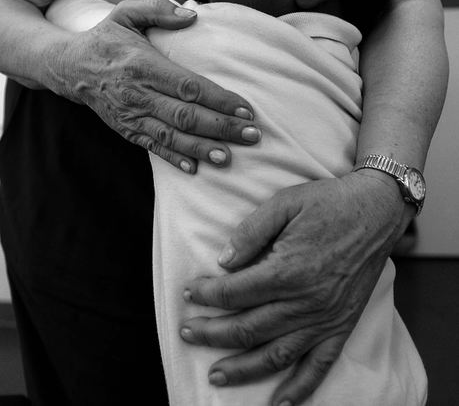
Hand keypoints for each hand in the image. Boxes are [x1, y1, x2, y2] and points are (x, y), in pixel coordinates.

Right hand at [53, 0, 259, 172]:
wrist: (70, 67)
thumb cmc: (107, 38)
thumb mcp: (126, 13)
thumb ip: (158, 9)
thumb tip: (193, 14)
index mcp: (143, 65)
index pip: (188, 86)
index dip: (218, 100)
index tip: (245, 108)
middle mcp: (138, 94)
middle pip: (186, 116)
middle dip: (221, 127)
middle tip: (252, 135)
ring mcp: (131, 115)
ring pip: (171, 136)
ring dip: (202, 149)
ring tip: (229, 157)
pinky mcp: (126, 129)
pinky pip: (152, 147)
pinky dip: (174, 159)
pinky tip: (196, 169)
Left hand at [180, 172, 406, 404]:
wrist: (377, 210)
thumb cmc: (329, 202)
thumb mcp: (285, 202)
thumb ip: (251, 230)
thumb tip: (223, 261)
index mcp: (287, 269)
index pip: (234, 291)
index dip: (205, 294)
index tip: (189, 292)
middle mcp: (305, 301)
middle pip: (246, 328)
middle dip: (211, 333)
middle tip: (187, 333)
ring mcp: (325, 318)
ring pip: (275, 355)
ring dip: (242, 370)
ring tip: (215, 376)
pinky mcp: (342, 326)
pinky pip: (319, 366)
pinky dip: (299, 390)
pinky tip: (279, 404)